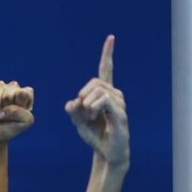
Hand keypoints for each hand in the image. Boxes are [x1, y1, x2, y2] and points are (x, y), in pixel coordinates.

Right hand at [0, 81, 34, 143]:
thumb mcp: (23, 123)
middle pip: (8, 95)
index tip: (17, 115)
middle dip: (5, 109)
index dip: (18, 106)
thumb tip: (2, 106)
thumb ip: (21, 112)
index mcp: (25, 94)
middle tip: (4, 116)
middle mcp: (13, 88)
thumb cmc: (8, 128)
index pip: (23, 94)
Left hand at [64, 36, 128, 165]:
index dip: (107, 54)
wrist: (108, 153)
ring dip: (88, 105)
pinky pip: (105, 100)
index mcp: (105, 94)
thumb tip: (71, 103)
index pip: (106, 69)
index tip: (111, 37)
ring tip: (91, 118)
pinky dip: (94, 107)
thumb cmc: (96, 137)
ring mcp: (120, 104)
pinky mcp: (120, 114)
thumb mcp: (79, 123)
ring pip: (99, 91)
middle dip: (83, 95)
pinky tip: (93, 117)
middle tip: (82, 111)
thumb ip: (73, 112)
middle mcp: (115, 95)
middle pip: (95, 82)